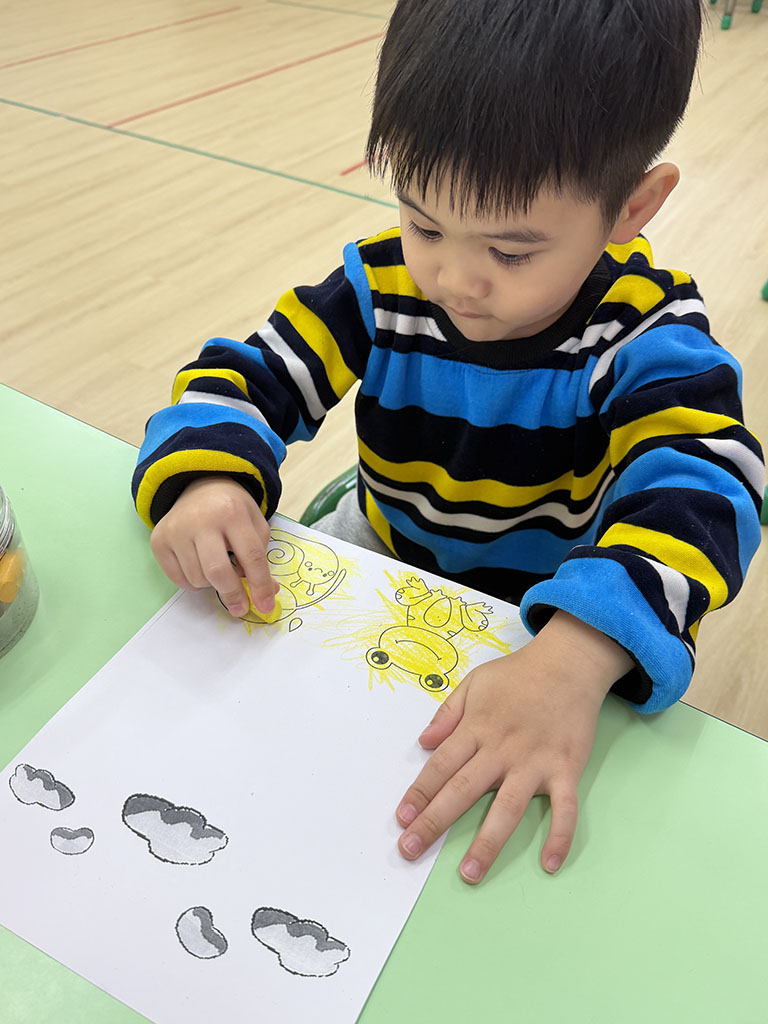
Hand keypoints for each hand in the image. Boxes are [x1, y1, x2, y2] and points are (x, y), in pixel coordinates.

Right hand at [149, 475, 278, 616]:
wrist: (200, 486)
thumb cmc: (232, 509)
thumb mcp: (255, 524)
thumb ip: (261, 558)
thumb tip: (265, 594)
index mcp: (232, 511)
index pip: (250, 556)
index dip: (260, 585)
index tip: (265, 606)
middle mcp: (201, 519)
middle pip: (217, 571)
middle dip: (232, 594)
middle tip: (240, 607)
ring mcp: (176, 530)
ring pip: (198, 579)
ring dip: (212, 585)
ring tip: (218, 567)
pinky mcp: (159, 540)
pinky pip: (179, 579)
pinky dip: (194, 583)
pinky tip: (200, 566)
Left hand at [395, 611, 632, 881]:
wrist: (569, 663)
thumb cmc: (518, 675)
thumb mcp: (474, 682)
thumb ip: (448, 713)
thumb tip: (423, 743)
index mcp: (477, 727)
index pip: (440, 766)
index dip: (419, 793)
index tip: (401, 819)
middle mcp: (502, 748)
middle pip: (463, 790)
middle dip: (435, 822)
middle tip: (410, 850)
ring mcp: (535, 761)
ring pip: (508, 807)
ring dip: (488, 842)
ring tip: (469, 873)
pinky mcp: (566, 769)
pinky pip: (565, 808)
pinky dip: (560, 836)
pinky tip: (549, 863)